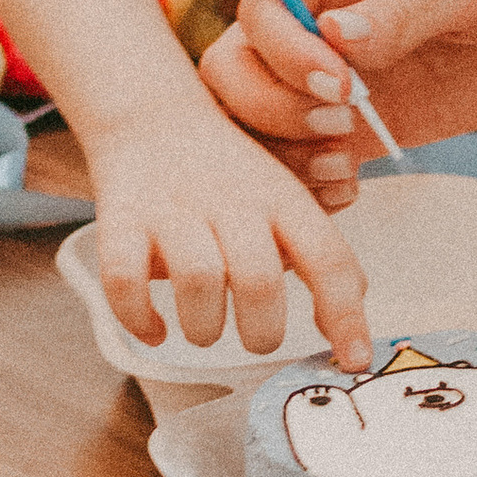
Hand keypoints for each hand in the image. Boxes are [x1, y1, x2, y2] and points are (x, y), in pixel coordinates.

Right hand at [84, 89, 373, 368]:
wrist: (152, 116)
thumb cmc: (229, 177)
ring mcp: (174, 211)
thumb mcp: (287, 202)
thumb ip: (320, 257)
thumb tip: (348, 332)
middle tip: (255, 337)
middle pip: (259, 279)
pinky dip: (139, 319)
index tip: (354, 360)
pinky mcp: (122, 221)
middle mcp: (232, 203)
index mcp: (283, 200)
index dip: (345, 314)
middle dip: (262, 332)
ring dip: (204, 328)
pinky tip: (155, 329)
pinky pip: (124, 280)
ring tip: (204, 330)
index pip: (327, 257)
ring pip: (197, 281)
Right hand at [198, 0, 476, 187]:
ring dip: (282, 152)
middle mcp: (311, 12)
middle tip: (339, 124)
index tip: (342, 85)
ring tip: (342, 167)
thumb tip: (334, 36)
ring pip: (256, 118)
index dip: (285, 52)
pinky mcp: (355, 120)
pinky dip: (308, 183)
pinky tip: (349, 190)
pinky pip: (302, 155)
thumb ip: (400, 10)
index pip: (261, 6)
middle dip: (270, 105)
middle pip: (235, 66)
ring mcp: (328, 70)